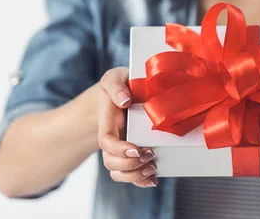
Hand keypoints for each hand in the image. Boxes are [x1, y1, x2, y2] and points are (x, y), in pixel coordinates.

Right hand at [98, 67, 157, 187]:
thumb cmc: (121, 84)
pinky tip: (153, 180)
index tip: (136, 149)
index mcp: (107, 123)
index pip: (106, 142)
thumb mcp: (115, 78)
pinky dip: (141, 181)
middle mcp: (113, 140)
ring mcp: (122, 149)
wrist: (125, 93)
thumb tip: (125, 100)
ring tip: (153, 168)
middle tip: (150, 155)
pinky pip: (132, 175)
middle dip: (130, 165)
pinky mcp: (134, 153)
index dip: (119, 150)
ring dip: (135, 176)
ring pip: (119, 173)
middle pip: (111, 162)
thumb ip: (116, 85)